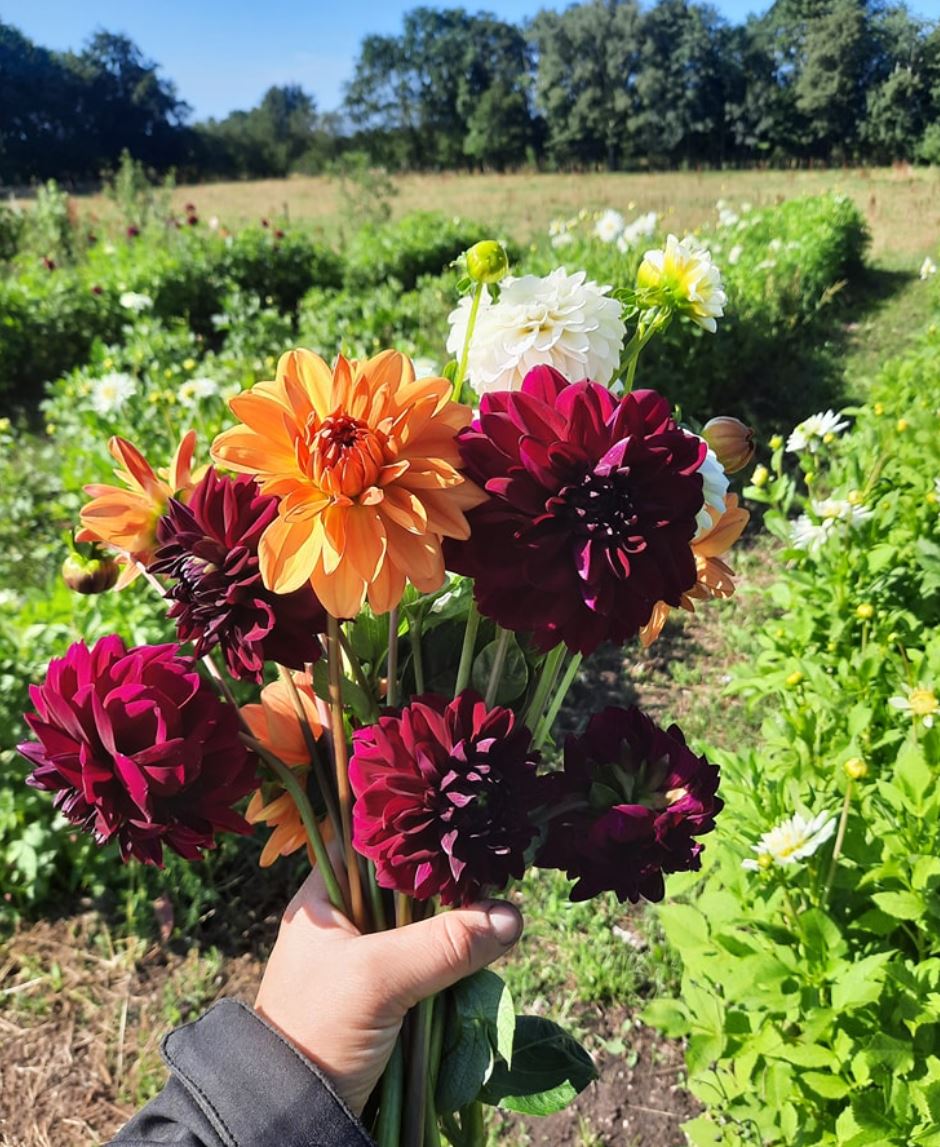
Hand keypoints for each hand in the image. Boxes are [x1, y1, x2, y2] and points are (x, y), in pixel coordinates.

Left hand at [254, 860, 523, 1113]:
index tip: (465, 827)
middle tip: (494, 872)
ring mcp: (368, 961)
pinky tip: (484, 954)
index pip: (374, 843)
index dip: (417, 834)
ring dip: (458, 928)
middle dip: (450, 885)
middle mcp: (346, 922)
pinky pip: (432, 967)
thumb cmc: (317, 1031)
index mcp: (324, 899)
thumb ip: (443, 944)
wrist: (293, 1115)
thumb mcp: (380, 978)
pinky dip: (456, 964)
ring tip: (499, 910)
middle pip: (409, 887)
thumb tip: (510, 916)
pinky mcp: (389, 997)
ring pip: (426, 928)